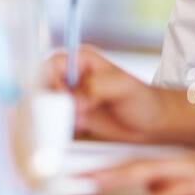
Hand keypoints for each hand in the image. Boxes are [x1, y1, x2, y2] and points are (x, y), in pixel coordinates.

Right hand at [44, 46, 194, 145]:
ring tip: (77, 127)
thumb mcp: (123, 87)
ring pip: (46, 107)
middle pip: (42, 86)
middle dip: (50, 103)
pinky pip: (54, 124)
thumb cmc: (142, 99)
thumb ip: (96, 87)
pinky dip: (58, 131)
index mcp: (80, 60)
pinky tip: (75, 134)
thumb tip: (74, 100)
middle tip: (68, 117)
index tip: (61, 99)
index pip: (51, 65)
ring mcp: (69, 99)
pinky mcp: (71, 119)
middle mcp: (70, 78)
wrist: (152, 125)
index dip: (50, 81)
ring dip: (53, 119)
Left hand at [86, 153, 194, 194]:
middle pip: (138, 166)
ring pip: (155, 172)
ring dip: (124, 177)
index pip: (140, 164)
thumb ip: (180, 191)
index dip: (111, 169)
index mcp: (185, 164)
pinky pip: (187, 191)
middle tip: (78, 177)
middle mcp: (188, 164)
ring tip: (98, 182)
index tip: (84, 175)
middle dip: (106, 171)